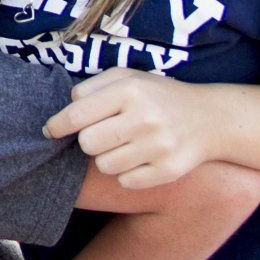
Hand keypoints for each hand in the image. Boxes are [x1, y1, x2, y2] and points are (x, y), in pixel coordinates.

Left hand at [45, 69, 215, 189]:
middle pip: (87, 144)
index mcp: (130, 90)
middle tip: (101, 134)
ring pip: (104, 165)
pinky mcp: (169, 171)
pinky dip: (126, 173)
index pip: (77, 115)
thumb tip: (63, 111)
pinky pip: (126, 182)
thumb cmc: (156, 96)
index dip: (57, 125)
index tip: (49, 130)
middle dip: (88, 140)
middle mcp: (145, 117)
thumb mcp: (126, 77)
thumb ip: (91, 88)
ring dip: (107, 157)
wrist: (210, 119)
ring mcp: (159, 146)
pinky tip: (140, 158)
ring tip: (123, 145)